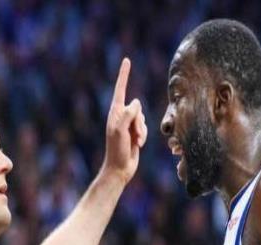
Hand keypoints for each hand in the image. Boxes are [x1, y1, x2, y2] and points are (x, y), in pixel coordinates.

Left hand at [103, 57, 146, 184]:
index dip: (124, 74)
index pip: (120, 89)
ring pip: (143, 117)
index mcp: (115, 112)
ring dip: (142, 130)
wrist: (120, 168)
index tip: (127, 60)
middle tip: (131, 135)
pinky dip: (144, 136)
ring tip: (134, 141)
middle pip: (137, 107)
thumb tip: (136, 103)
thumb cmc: (116, 150)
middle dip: (138, 121)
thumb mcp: (120, 130)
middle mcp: (121, 116)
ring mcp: (129, 124)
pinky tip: (138, 145)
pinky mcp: (135, 133)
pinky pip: (145, 127)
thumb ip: (128, 114)